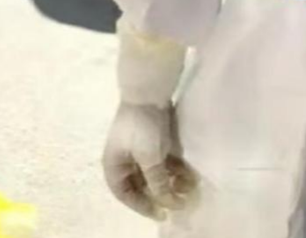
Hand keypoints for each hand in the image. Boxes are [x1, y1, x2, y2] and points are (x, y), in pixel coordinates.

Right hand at [103, 103, 198, 219]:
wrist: (150, 91)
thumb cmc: (142, 126)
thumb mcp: (149, 158)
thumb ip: (157, 182)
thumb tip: (168, 203)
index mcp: (114, 165)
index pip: (124, 194)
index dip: (141, 206)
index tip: (160, 214)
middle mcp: (125, 160)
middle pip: (142, 185)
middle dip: (161, 194)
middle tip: (179, 203)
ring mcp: (141, 150)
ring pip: (156, 174)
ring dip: (172, 182)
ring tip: (189, 189)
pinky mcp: (155, 141)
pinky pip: (165, 162)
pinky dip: (176, 170)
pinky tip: (190, 176)